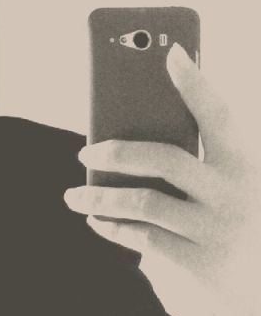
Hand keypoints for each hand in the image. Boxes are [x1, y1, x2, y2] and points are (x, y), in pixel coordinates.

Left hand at [64, 43, 260, 315]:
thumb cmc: (235, 217)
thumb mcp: (229, 183)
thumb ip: (194, 159)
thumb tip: (124, 136)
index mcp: (245, 163)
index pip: (220, 115)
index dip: (196, 83)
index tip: (171, 53)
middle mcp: (234, 192)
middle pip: (165, 159)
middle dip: (116, 151)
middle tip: (84, 151)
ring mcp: (217, 229)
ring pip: (144, 203)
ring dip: (99, 196)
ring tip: (72, 195)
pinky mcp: (200, 262)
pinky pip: (144, 239)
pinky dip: (113, 227)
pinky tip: (94, 220)